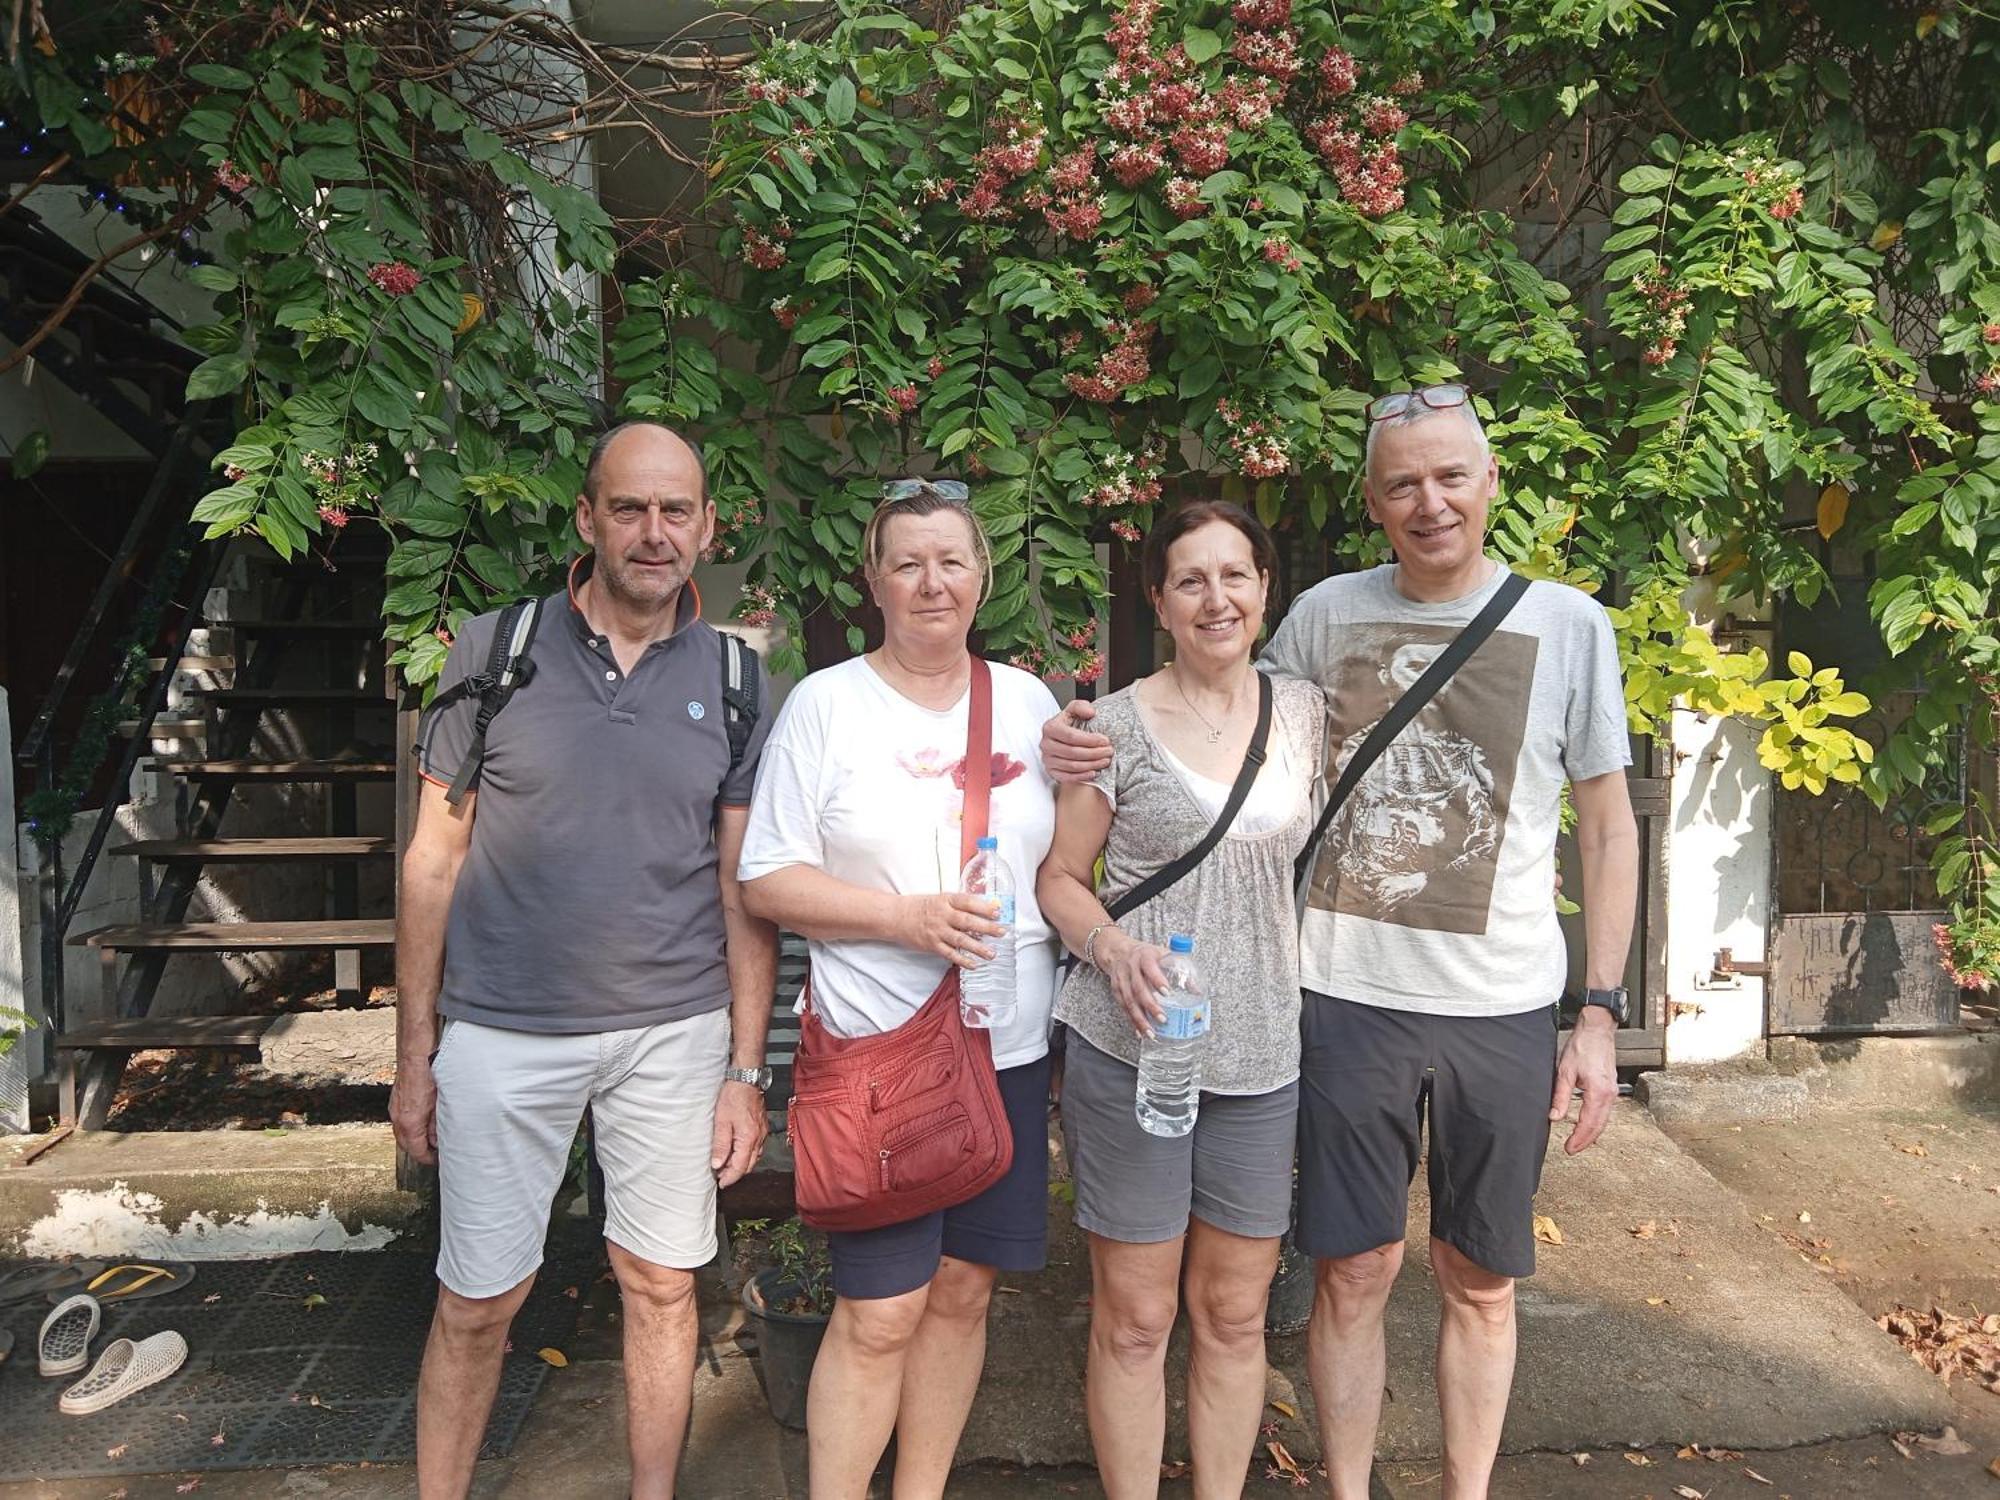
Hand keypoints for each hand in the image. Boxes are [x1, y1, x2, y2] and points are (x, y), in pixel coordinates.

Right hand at [390, 1058, 437, 1166]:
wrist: (416, 1053)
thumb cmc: (431, 1074)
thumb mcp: (441, 1104)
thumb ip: (438, 1125)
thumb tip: (439, 1140)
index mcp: (410, 1122)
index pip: (417, 1151)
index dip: (429, 1158)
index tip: (439, 1159)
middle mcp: (398, 1118)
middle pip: (407, 1145)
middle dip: (421, 1151)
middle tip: (436, 1151)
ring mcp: (394, 1108)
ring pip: (403, 1133)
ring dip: (415, 1138)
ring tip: (432, 1137)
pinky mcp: (396, 1100)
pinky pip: (401, 1121)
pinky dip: (411, 1126)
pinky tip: (423, 1121)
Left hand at [711, 1080, 768, 1188]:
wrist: (746, 1079)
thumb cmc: (734, 1096)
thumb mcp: (721, 1122)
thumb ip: (720, 1145)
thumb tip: (717, 1164)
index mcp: (748, 1139)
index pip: (740, 1167)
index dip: (730, 1178)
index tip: (721, 1183)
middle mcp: (758, 1138)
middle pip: (749, 1165)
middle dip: (736, 1173)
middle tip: (722, 1176)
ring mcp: (762, 1132)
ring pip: (755, 1157)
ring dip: (742, 1164)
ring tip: (728, 1165)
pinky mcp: (762, 1127)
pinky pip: (757, 1147)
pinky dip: (748, 1154)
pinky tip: (739, 1151)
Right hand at [900, 892, 1003, 966]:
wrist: (896, 917)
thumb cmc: (921, 906)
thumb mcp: (941, 899)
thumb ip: (961, 903)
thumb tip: (988, 906)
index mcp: (945, 900)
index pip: (968, 902)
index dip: (984, 907)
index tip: (998, 911)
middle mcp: (942, 915)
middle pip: (967, 921)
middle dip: (986, 927)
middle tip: (1002, 932)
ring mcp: (937, 931)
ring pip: (961, 940)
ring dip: (978, 948)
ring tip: (992, 954)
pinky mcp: (932, 945)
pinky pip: (950, 954)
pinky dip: (962, 960)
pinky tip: (974, 964)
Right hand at [1041, 701, 1112, 783]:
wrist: (1059, 738)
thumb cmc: (1067, 725)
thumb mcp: (1073, 710)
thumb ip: (1081, 707)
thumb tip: (1090, 712)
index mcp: (1050, 728)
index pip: (1072, 736)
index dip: (1091, 740)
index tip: (1106, 740)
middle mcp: (1046, 745)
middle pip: (1073, 752)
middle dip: (1095, 753)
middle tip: (1109, 751)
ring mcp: (1048, 760)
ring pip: (1072, 766)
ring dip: (1092, 764)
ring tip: (1105, 760)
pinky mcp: (1051, 772)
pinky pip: (1067, 777)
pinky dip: (1082, 776)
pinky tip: (1094, 772)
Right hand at [1099, 930, 1170, 1037]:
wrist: (1119, 952)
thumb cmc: (1146, 955)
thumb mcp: (1162, 954)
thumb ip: (1179, 969)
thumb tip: (1197, 990)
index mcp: (1144, 956)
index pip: (1149, 967)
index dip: (1157, 979)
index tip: (1167, 993)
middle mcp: (1131, 968)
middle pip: (1138, 988)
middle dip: (1150, 1006)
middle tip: (1163, 1018)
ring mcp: (1122, 980)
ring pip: (1129, 1001)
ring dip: (1140, 1019)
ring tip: (1151, 1032)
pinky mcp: (1116, 991)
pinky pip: (1123, 1008)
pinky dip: (1132, 1021)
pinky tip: (1139, 1032)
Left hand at [1550, 1008, 1617, 1154]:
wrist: (1597, 1031)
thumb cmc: (1582, 1047)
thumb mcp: (1565, 1072)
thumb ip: (1561, 1097)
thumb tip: (1555, 1117)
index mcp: (1599, 1093)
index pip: (1589, 1124)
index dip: (1578, 1139)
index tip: (1569, 1148)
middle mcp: (1609, 1095)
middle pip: (1599, 1126)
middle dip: (1586, 1140)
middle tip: (1571, 1149)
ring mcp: (1612, 1092)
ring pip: (1604, 1120)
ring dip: (1592, 1133)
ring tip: (1578, 1141)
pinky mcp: (1611, 1087)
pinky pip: (1605, 1111)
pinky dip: (1597, 1122)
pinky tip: (1588, 1125)